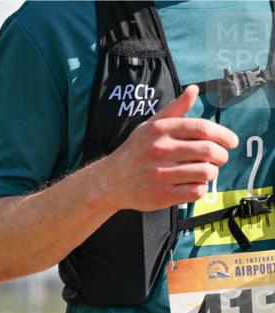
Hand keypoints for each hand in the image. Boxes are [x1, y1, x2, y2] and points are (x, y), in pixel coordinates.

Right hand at [100, 85, 237, 211]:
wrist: (108, 182)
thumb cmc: (134, 152)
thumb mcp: (149, 126)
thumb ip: (174, 109)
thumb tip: (194, 90)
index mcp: (160, 130)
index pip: (203, 128)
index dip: (224, 135)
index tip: (232, 141)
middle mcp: (159, 150)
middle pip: (208, 151)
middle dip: (222, 155)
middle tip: (221, 158)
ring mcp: (160, 174)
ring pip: (205, 172)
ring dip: (212, 173)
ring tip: (206, 172)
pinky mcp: (161, 195)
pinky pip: (195, 191)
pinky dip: (201, 188)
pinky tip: (194, 184)